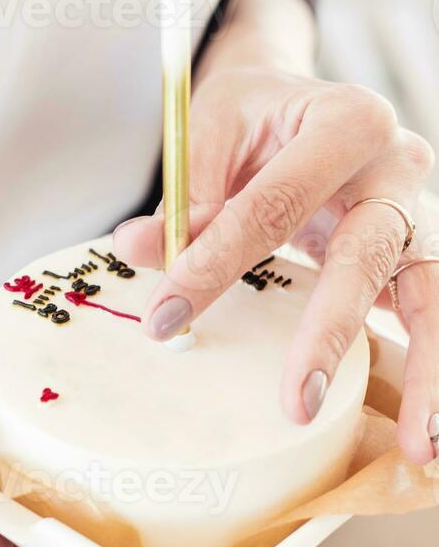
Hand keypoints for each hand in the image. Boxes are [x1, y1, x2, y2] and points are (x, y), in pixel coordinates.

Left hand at [114, 65, 437, 464]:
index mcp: (343, 119)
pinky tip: (425, 429)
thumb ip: (185, 195)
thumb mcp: (213, 129)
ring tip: (418, 446)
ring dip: (426, 373)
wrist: (305, 100)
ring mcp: (420, 211)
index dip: (216, 262)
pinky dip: (431, 365)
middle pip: (367, 255)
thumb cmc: (258, 113)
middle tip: (294, 403)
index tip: (166, 321)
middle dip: (329, 333)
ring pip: (432, 296)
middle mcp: (398, 163)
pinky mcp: (420, 251)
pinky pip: (432, 311)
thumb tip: (136, 248)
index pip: (275, 203)